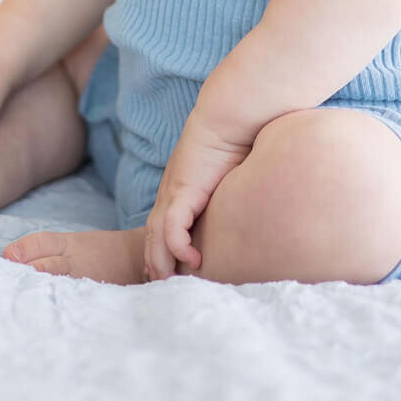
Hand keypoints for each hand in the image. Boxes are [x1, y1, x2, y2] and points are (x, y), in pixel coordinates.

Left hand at [144, 113, 253, 280]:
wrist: (230, 115)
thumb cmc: (236, 139)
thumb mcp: (230, 176)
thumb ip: (229, 194)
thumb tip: (248, 209)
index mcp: (179, 189)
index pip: (161, 226)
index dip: (161, 250)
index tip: (168, 271)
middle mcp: (170, 192)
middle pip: (152, 235)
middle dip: (155, 262)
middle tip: (161, 286)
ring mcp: (173, 191)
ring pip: (157, 236)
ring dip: (161, 262)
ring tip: (169, 283)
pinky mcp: (183, 189)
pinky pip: (174, 227)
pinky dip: (178, 246)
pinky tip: (193, 261)